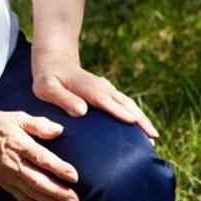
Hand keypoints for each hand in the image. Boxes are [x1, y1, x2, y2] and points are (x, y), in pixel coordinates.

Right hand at [0, 111, 79, 200]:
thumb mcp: (16, 117)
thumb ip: (38, 124)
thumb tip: (59, 130)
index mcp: (19, 144)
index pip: (41, 158)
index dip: (58, 168)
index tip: (74, 176)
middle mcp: (14, 163)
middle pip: (38, 181)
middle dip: (58, 193)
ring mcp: (8, 175)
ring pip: (31, 192)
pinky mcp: (4, 182)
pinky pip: (21, 198)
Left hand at [32, 51, 158, 139]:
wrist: (55, 62)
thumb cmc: (48, 78)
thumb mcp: (47, 88)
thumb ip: (63, 98)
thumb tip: (82, 111)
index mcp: (88, 88)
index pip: (105, 101)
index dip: (118, 111)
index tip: (133, 122)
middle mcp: (102, 88)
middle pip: (124, 103)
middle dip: (139, 119)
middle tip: (153, 137)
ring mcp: (107, 90)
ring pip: (128, 104)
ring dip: (142, 119)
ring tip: (153, 137)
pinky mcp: (108, 94)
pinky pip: (125, 105)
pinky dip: (136, 115)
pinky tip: (141, 129)